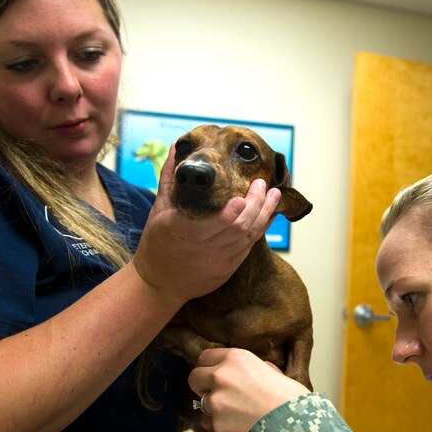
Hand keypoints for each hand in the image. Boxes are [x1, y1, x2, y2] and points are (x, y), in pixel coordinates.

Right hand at [132, 144, 280, 303]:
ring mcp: (218, 261)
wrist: (159, 283)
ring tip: (274, 195)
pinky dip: (260, 229)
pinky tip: (267, 214)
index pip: (208, 226)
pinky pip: (249, 248)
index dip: (227, 215)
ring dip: (264, 214)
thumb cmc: (157, 243)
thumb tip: (177, 148)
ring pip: (248, 237)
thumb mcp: (159, 210)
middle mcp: (203, 249)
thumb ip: (171, 178)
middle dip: (255, 205)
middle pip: (236, 228)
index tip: (240, 199)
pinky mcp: (227, 269)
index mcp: (181, 231)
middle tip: (261, 184)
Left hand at [188, 348, 309, 431]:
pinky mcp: (217, 425)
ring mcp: (216, 402)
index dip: (209, 368)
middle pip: (194, 378)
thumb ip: (252, 371)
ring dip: (215, 413)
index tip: (213, 376)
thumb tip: (246, 373)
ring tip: (238, 420)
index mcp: (236, 358)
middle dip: (203, 388)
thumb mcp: (272, 373)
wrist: (297, 427)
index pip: (205, 357)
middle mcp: (221, 376)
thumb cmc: (291, 400)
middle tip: (218, 396)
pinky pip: (210, 430)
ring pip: (202, 407)